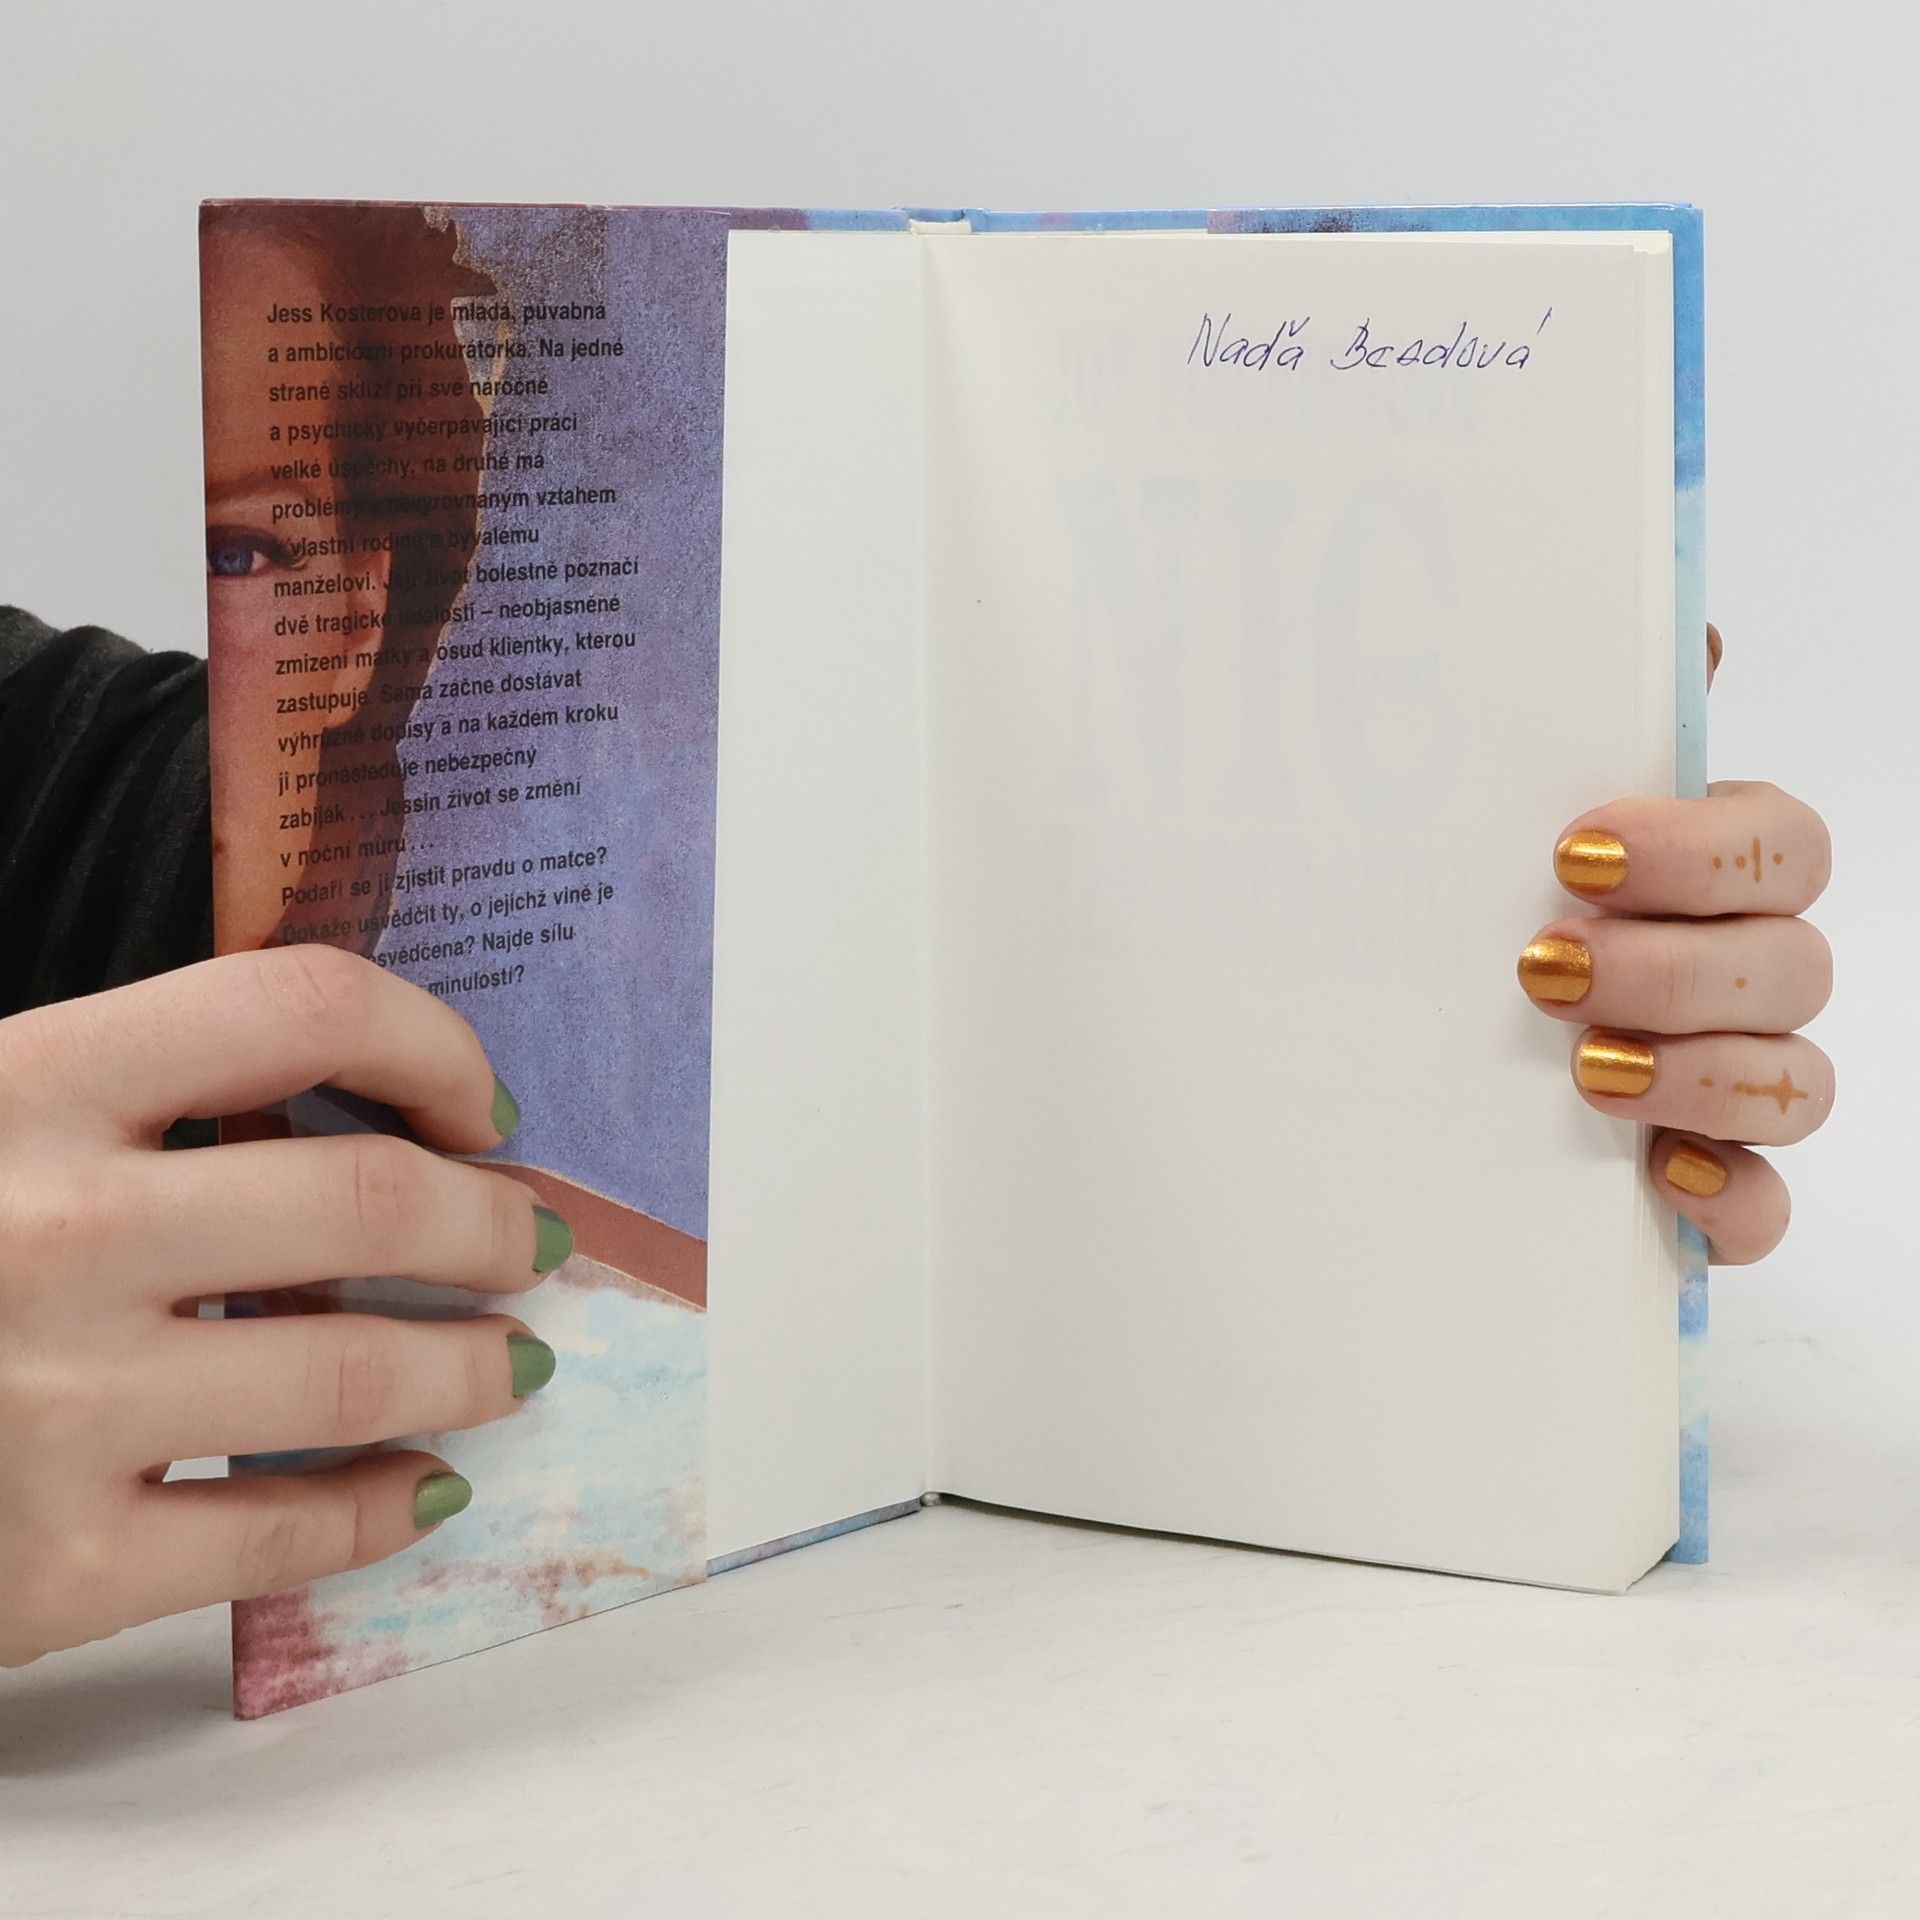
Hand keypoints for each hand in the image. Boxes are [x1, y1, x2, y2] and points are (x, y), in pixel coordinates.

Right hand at [0, 947, 567, 1666]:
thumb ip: (119, 1088)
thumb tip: (342, 1098)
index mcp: (23, 1086)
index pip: (294, 1004)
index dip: (428, 1039)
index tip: (482, 1101)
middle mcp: (51, 1234)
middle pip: (366, 1200)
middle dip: (490, 1224)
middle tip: (532, 1241)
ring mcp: (52, 1409)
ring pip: (351, 1376)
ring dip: (471, 1368)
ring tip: (513, 1363)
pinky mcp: (44, 1572)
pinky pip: (274, 1537)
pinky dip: (380, 1511)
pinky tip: (425, 1490)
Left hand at [1519, 626, 1833, 1262]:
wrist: (1412, 1053)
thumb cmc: (1485, 905)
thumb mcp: (1502, 814)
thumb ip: (1585, 728)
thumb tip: (1683, 629)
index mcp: (1720, 873)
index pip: (1783, 845)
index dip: (1697, 852)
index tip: (1574, 852)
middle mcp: (1750, 975)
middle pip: (1792, 965)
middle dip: (1673, 970)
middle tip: (1544, 967)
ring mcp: (1742, 1084)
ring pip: (1798, 1084)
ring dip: (1698, 1074)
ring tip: (1581, 1067)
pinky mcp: (1712, 1185)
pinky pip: (1768, 1208)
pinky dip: (1732, 1197)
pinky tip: (1662, 1177)